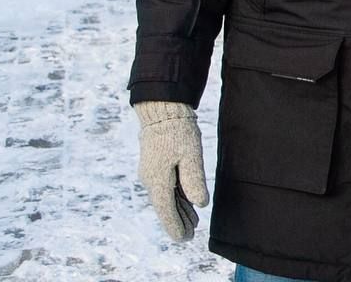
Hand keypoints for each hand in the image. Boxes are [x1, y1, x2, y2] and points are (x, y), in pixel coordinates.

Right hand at [133, 101, 208, 241]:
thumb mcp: (191, 155)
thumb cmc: (177, 132)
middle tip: (191, 236)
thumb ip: (194, 180)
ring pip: (166, 196)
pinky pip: (166, 186)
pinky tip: (186, 202)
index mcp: (157, 179)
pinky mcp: (156, 164)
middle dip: (178, 221)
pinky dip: (176, 197)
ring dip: (178, 210)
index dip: (175, 225)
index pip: (165, 209)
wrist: (162, 110)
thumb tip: (200, 203)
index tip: (184, 238)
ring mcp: (151, 172)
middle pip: (165, 205)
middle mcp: (151, 179)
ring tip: (193, 222)